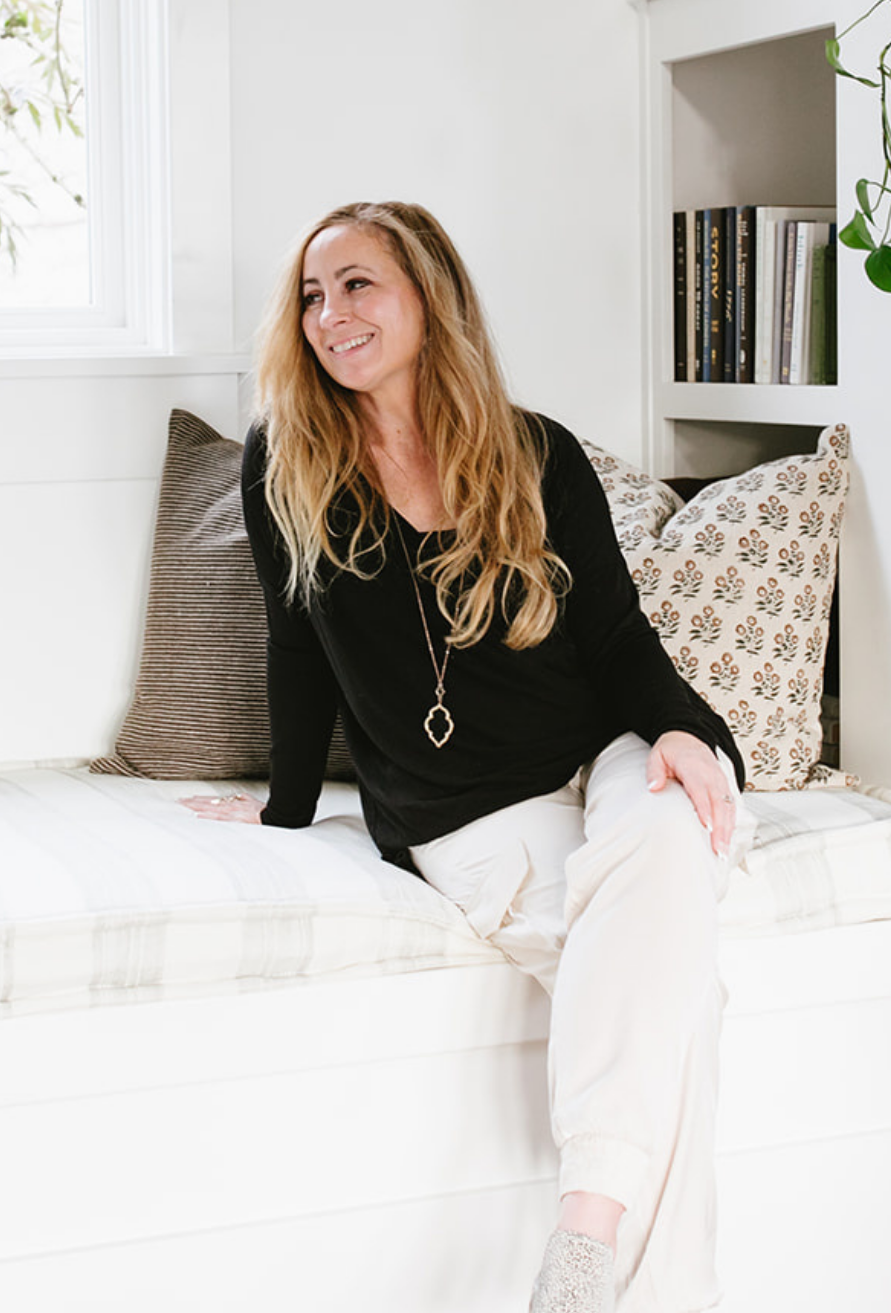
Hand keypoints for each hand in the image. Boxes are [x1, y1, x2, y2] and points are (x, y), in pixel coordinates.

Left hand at [179, 793, 263, 823]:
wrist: (274, 816)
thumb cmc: (263, 811)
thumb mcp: (251, 801)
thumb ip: (242, 798)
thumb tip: (236, 797)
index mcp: (232, 802)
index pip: (211, 800)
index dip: (199, 799)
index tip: (188, 799)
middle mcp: (229, 806)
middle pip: (206, 803)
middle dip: (192, 802)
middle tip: (179, 801)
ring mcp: (230, 813)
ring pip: (209, 809)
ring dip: (196, 807)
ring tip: (183, 806)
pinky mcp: (234, 820)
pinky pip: (217, 819)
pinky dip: (207, 817)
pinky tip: (197, 816)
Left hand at [647, 731, 735, 857]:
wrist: (688, 738)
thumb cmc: (672, 751)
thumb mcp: (657, 756)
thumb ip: (654, 771)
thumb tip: (653, 787)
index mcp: (694, 767)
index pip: (701, 790)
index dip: (705, 808)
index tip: (706, 826)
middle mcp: (712, 775)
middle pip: (719, 803)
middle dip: (721, 827)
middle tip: (718, 849)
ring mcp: (721, 781)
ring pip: (729, 807)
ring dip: (728, 830)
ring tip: (723, 852)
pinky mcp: (725, 788)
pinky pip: (731, 807)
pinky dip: (731, 825)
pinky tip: (727, 841)